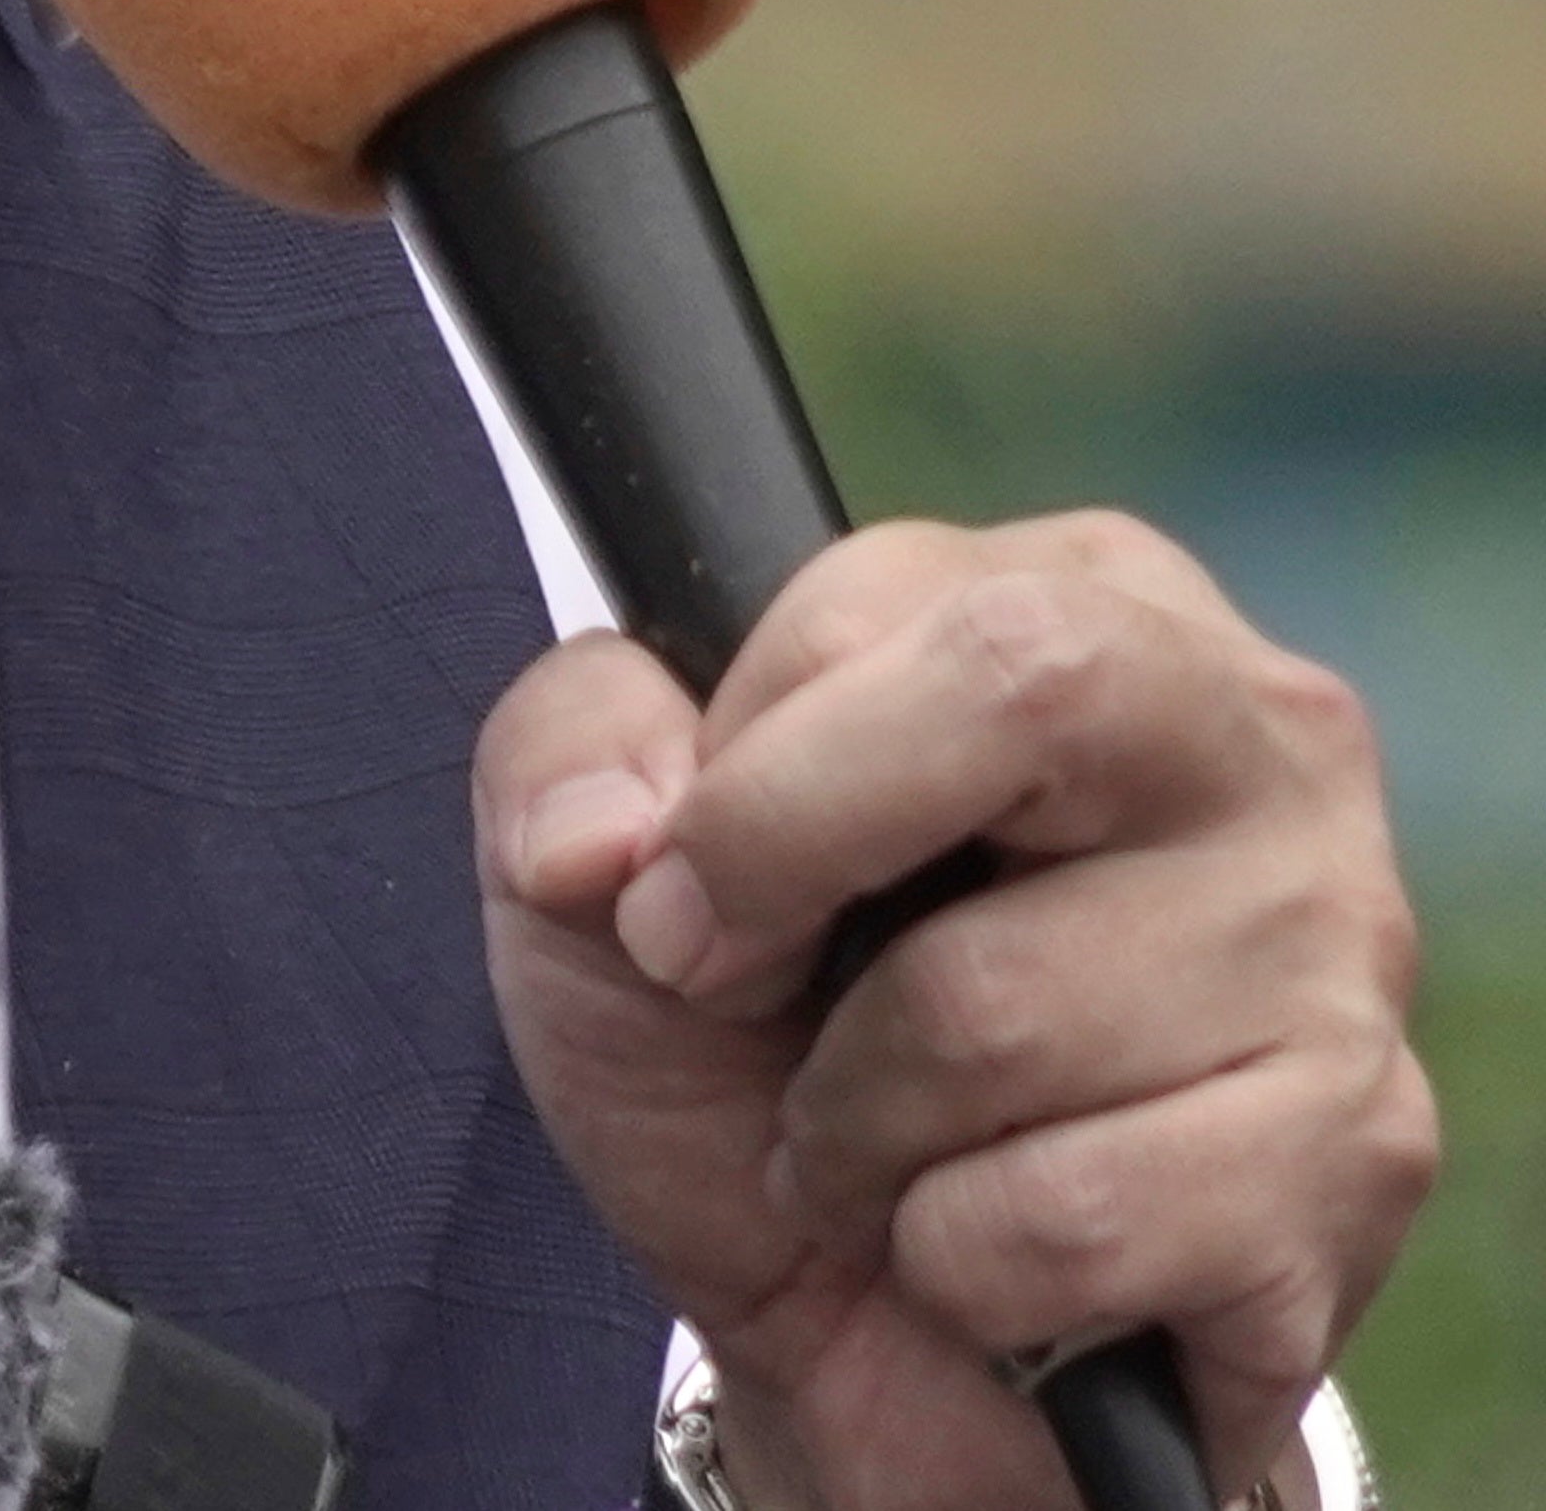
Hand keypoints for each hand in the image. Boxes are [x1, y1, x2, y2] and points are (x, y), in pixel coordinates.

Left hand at [481, 515, 1432, 1509]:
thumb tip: (602, 843)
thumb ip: (564, 755)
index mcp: (1083, 600)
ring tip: (893, 1144)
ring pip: (1009, 1009)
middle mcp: (1256, 741)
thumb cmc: (746, 1042)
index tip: (683, 907)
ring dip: (863, 1127)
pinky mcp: (1363, 1157)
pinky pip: (1076, 1211)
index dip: (737, 785)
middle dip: (803, 890)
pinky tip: (993, 1245)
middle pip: (1014, 702)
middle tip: (763, 1008)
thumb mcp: (588, 861)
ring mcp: (1337, 951)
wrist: (852, 1327)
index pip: (884, 607)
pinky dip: (961, 1258)